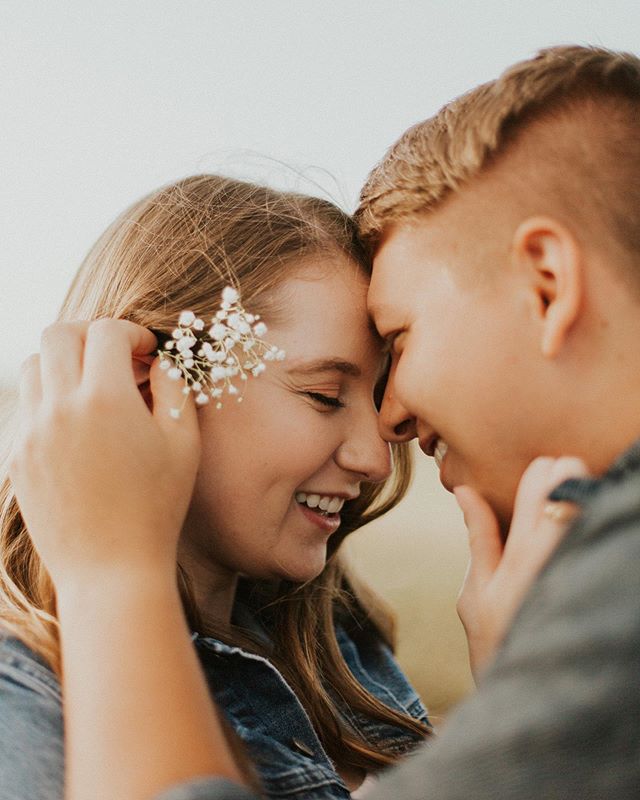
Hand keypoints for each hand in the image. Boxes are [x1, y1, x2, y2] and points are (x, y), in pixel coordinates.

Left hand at [8, 319, 200, 589]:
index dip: (132, 332)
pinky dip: (50, 397)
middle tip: (117, 357)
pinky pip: (27, 405)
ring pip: (33, 365)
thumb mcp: (183, 442)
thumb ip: (175, 388)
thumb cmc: (157, 505)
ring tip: (94, 387)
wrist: (111, 567)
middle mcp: (60, 408)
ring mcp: (31, 432)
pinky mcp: (18, 456)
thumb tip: (162, 360)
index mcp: (105, 400)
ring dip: (64, 362)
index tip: (147, 351)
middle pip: (59, 334)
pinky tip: (78, 422)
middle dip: (91, 334)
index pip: (107, 332)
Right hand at [454, 456, 588, 678]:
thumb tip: (464, 489)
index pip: (542, 475)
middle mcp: (558, 549)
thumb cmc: (497, 643)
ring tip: (577, 519)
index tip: (537, 485)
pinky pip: (604, 530)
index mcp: (521, 547)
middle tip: (558, 498)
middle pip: (572, 475)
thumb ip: (478, 535)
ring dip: (584, 499)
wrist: (533, 694)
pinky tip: (592, 540)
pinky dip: (597, 523)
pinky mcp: (597, 576)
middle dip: (566, 475)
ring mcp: (583, 562)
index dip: (540, 470)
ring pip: (593, 498)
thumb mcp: (475, 591)